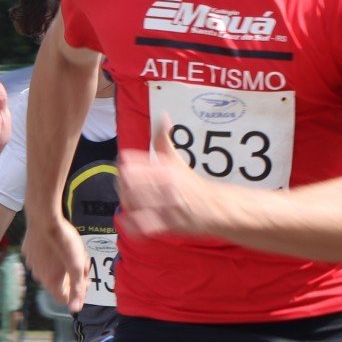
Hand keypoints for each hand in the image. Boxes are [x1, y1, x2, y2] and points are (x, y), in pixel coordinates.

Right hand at [24, 212, 89, 311]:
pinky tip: (56, 246)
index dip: (77, 292)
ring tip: (70, 253)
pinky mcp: (27, 252)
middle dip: (70, 278)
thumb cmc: (64, 242)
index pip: (64, 298)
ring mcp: (31, 263)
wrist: (45, 219)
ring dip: (60, 267)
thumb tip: (75, 310)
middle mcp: (38, 276)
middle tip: (80, 262)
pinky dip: (49, 258)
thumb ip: (77, 288)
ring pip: (48, 272)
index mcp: (51, 281)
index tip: (85, 278)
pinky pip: (40, 260)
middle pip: (57, 285)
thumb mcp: (77, 265)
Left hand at [119, 113, 226, 239]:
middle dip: (123, 185)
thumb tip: (162, 116)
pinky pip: (143, 226)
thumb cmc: (193, 183)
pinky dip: (133, 224)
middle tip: (126, 187)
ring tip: (131, 201)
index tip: (125, 169)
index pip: (129, 163)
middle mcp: (166, 186)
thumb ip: (163, 140)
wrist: (218, 207)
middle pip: (127, 183)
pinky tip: (131, 220)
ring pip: (132, 203)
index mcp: (165, 169)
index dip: (123, 166)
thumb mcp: (177, 160)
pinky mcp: (169, 224)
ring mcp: (167, 206)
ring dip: (127, 203)